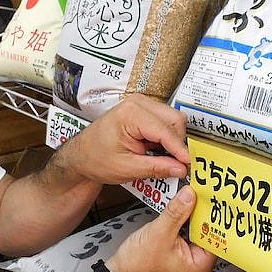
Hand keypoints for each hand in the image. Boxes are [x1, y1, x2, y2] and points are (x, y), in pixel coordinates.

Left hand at [63, 93, 190, 184]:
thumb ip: (156, 168)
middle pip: (175, 120)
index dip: (180, 149)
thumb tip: (180, 168)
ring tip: (164, 158)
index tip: (190, 164)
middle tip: (178, 164)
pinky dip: (167, 137)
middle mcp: (138, 103)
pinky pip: (166, 121)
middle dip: (179, 143)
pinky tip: (158, 151)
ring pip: (174, 120)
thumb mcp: (127, 168)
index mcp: (131, 114)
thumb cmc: (96, 158)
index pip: (166, 131)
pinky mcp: (144, 111)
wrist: (82, 155)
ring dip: (173, 140)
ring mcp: (142, 104)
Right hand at [106, 185, 216, 271]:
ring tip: (194, 193)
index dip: (216, 216)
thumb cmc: (138, 265)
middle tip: (205, 191)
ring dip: (193, 213)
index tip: (215, 197)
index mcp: (200, 265)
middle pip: (207, 231)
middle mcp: (198, 262)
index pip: (216, 236)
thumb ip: (176, 212)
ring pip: (196, 228)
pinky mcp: (178, 248)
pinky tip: (183, 204)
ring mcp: (188, 255)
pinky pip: (186, 230)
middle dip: (203, 212)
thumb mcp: (159, 233)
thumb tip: (190, 194)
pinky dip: (184, 218)